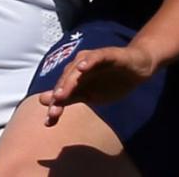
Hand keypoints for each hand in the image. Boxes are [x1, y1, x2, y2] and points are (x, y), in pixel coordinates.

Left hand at [38, 45, 154, 125]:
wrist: (136, 68)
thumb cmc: (111, 81)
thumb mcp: (89, 95)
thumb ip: (67, 98)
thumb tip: (42, 101)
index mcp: (74, 77)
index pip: (62, 92)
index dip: (55, 106)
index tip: (48, 123)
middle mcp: (79, 66)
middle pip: (66, 81)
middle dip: (59, 96)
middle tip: (53, 111)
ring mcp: (92, 59)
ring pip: (76, 70)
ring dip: (68, 81)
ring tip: (60, 94)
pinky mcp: (106, 54)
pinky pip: (95, 57)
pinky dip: (88, 62)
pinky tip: (82, 68)